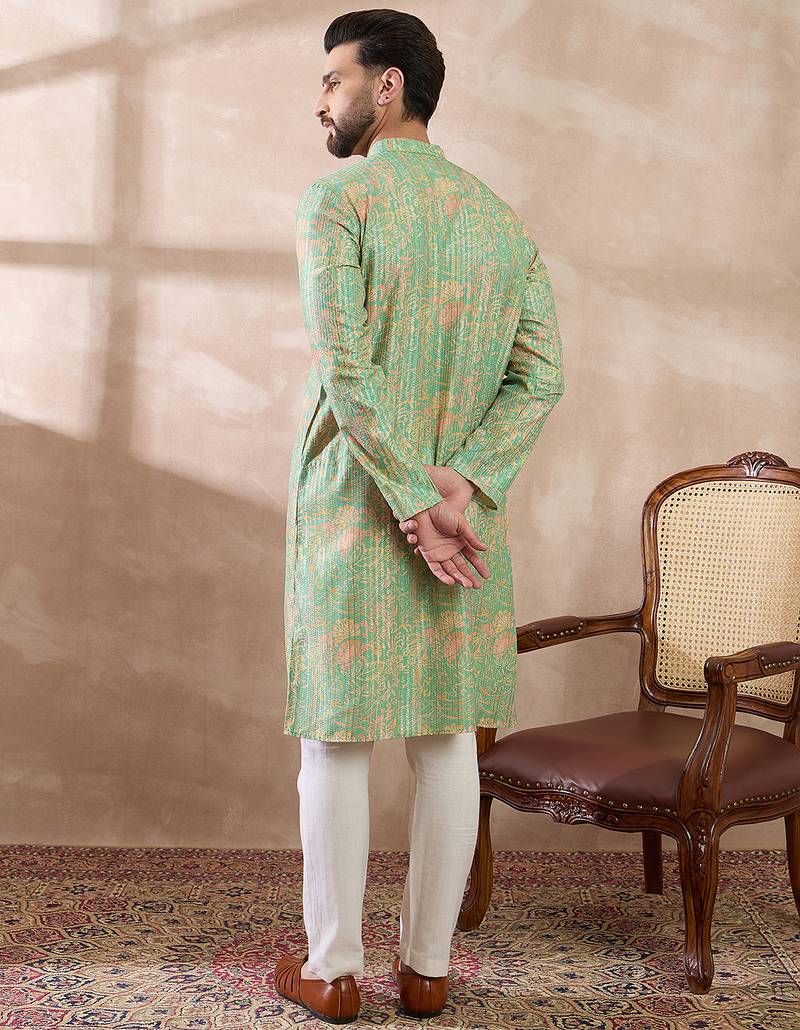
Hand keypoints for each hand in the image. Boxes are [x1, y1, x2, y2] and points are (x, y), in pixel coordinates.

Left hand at [398, 466, 490, 583]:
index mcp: (460, 542)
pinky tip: (451, 581)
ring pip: (451, 570)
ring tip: (467, 585)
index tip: (487, 576)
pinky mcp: (429, 555)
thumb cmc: (444, 512)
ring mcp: (440, 553)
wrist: (426, 507)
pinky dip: (443, 576)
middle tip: (477, 586)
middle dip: (470, 577)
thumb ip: (472, 538)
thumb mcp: (461, 524)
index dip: (479, 567)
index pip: (472, 558)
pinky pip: (436, 568)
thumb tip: (485, 549)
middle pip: (462, 567)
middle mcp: (451, 550)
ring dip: (459, 578)